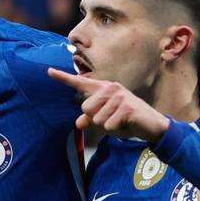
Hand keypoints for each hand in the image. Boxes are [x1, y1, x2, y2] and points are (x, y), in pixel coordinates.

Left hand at [44, 68, 169, 141]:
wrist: (151, 126)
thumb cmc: (127, 122)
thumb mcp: (106, 122)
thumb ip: (91, 120)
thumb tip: (78, 123)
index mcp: (104, 89)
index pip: (80, 83)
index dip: (64, 78)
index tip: (48, 71)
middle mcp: (111, 88)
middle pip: (85, 108)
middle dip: (96, 119)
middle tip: (113, 119)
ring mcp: (119, 96)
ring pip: (96, 118)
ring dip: (107, 125)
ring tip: (120, 122)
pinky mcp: (126, 106)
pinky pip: (108, 125)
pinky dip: (115, 130)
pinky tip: (126, 124)